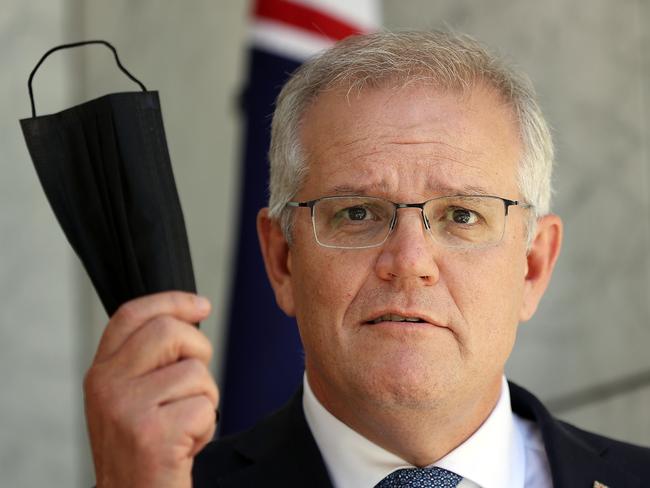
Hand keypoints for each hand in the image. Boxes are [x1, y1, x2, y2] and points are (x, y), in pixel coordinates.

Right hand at [83, 291, 217, 487]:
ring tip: (184, 425)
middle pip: (169, 331)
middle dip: (199, 351)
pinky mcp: (151, 434)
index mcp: (101, 372)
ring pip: (195, 372)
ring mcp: (126, 409)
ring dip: (204, 400)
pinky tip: (185, 446)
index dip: (171, 301)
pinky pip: (204, 406)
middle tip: (196, 383)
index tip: (201, 305)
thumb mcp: (132, 397)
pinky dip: (206, 427)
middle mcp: (107, 385)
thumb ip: (148, 360)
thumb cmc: (143, 448)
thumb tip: (190, 317)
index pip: (132, 315)